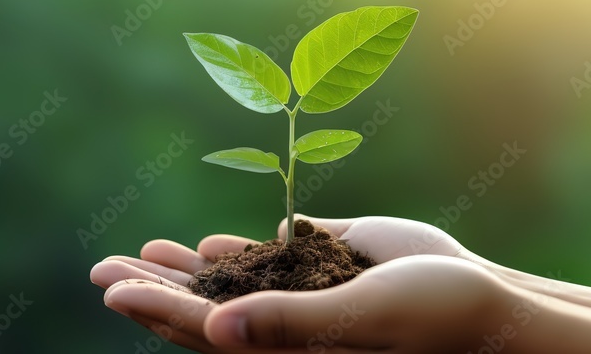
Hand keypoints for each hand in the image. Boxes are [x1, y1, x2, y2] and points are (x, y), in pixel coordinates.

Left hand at [91, 215, 508, 352]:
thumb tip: (215, 328)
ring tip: (140, 250)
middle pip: (204, 309)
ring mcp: (305, 299)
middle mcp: (287, 329)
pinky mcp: (327, 269)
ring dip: (183, 271)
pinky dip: (237, 256)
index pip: (205, 332)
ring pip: (230, 285)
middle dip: (152, 288)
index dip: (154, 309)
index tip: (109, 287)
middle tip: (101, 268)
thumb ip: (289, 324)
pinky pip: (272, 262)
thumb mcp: (359, 319)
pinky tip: (207, 248)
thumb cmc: (434, 321)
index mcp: (288, 353)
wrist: (490, 301)